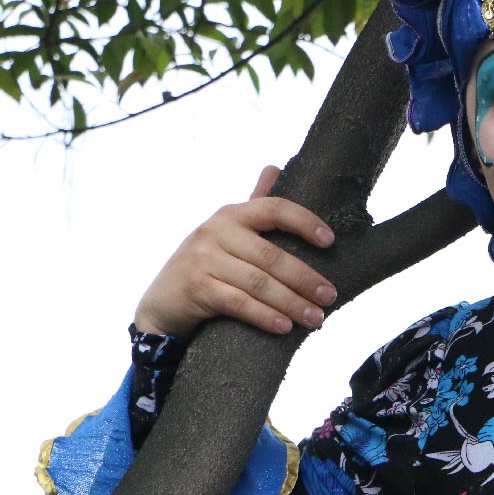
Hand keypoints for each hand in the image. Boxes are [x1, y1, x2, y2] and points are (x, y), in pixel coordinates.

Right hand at [134, 166, 337, 336]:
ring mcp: (203, 259)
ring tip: (316, 318)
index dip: (305, 221)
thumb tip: (275, 167)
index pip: (275, 208)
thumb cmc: (207, 265)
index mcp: (231, 215)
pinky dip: (265, 316)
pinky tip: (284, 327)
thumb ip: (254, 207)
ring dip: (292, 303)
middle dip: (306, 279)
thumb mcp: (227, 234)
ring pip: (259, 283)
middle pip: (272, 255)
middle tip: (330, 296)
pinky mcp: (196, 287)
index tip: (331, 241)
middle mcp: (216, 231)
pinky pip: (239, 303)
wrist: (161, 303)